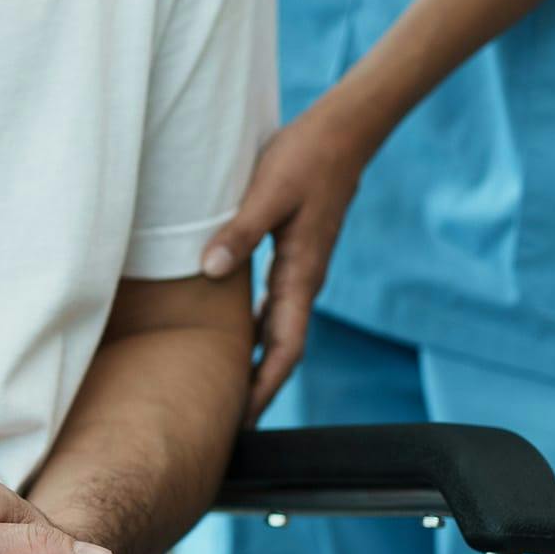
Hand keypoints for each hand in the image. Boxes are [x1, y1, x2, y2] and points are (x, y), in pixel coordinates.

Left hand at [199, 105, 372, 425]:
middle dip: (256, 388)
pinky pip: (272, 306)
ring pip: (276, 330)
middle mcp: (302, 281)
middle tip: (225, 422)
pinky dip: (254, 330)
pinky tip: (232, 337)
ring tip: (224, 389)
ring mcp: (299, 271)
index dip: (264, 387)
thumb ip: (240, 231)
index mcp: (301, 275)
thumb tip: (211, 269)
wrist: (342, 131)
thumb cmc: (306, 157)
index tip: (242, 419)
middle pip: (280, 349)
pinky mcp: (292, 255)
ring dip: (255, 361)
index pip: (285, 348)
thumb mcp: (268, 192)